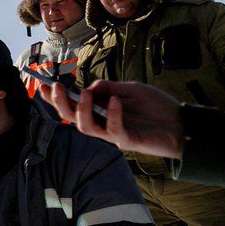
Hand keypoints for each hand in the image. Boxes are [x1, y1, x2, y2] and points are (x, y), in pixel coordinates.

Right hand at [39, 80, 182, 158]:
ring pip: (85, 127)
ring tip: (85, 93)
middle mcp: (102, 122)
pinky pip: (112, 129)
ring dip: (81, 110)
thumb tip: (90, 86)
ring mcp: (112, 133)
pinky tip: (115, 100)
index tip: (41, 85)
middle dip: (60, 103)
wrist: (182, 123)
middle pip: (71, 116)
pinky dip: (111, 114)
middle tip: (55, 87)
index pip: (73, 104)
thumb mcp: (132, 89)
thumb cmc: (157, 107)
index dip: (55, 97)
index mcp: (100, 109)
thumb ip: (110, 88)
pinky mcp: (126, 140)